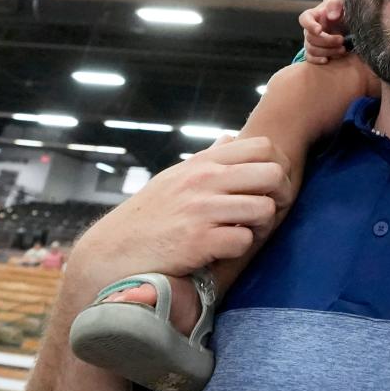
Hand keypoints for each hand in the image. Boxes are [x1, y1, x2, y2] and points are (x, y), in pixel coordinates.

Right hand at [69, 135, 291, 283]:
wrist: (110, 253)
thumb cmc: (148, 216)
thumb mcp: (175, 177)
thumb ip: (207, 159)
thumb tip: (229, 137)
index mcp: (202, 163)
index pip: (263, 147)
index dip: (276, 166)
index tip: (269, 187)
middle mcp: (204, 180)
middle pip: (273, 174)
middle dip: (280, 196)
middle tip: (267, 212)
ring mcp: (201, 209)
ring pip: (265, 209)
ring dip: (262, 226)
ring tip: (244, 232)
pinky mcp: (198, 241)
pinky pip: (244, 240)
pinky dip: (239, 248)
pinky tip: (223, 250)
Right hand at [299, 0, 346, 63]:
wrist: (346, 21)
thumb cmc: (342, 9)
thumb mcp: (341, 3)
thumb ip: (336, 5)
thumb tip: (331, 17)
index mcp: (313, 15)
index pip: (305, 19)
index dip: (310, 26)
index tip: (320, 30)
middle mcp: (309, 29)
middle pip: (311, 38)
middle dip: (327, 41)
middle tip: (342, 40)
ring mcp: (310, 41)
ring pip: (311, 49)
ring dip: (327, 51)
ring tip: (342, 49)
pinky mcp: (315, 51)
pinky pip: (310, 58)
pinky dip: (317, 60)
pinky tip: (327, 60)